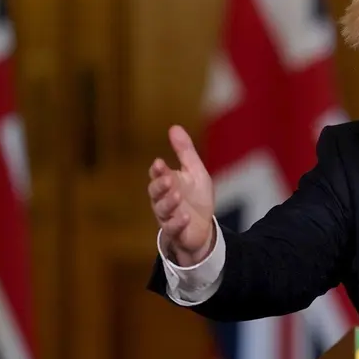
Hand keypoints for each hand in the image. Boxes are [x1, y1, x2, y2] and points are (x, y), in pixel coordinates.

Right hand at [148, 125, 215, 265]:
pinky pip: (173, 228)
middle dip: (160, 185)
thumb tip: (174, 127)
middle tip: (168, 180)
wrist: (202, 227)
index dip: (158, 170)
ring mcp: (168, 216)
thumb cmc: (195, 197)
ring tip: (177, 195)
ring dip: (168, 202)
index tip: (160, 163)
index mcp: (167, 182)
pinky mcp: (176, 232)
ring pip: (162, 210)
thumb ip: (185, 151)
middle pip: (156, 192)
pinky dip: (177, 222)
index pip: (158, 175)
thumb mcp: (194, 171)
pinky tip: (184, 216)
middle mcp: (163, 199)